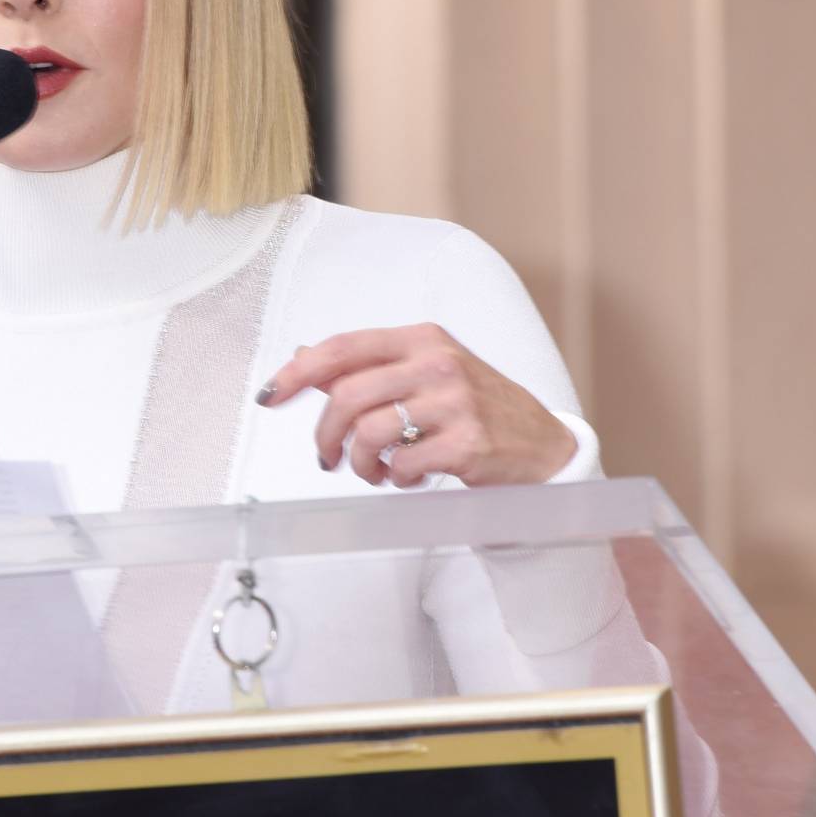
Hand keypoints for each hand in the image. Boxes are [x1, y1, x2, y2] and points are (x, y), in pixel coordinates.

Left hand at [256, 324, 575, 487]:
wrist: (543, 446)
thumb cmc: (476, 407)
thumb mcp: (424, 374)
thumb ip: (367, 368)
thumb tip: (304, 357)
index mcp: (421, 339)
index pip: (343, 347)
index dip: (298, 372)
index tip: (272, 395)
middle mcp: (437, 363)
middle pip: (347, 396)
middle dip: (326, 435)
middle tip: (328, 457)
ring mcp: (455, 401)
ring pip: (369, 433)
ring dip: (360, 463)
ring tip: (374, 471)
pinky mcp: (468, 442)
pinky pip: (402, 465)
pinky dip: (395, 477)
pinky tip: (411, 475)